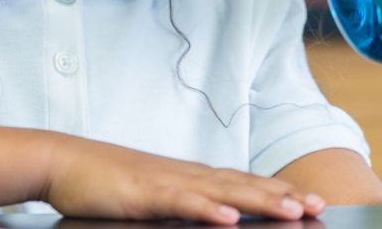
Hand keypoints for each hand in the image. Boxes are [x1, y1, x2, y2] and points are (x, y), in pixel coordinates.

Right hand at [41, 133, 325, 223]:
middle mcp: (187, 175)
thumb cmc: (106, 182)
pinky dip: (208, 209)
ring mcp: (168, 182)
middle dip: (283, 196)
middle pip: (244, 185)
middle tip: (317, 205)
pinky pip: (182, 202)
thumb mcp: (153, 196)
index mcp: (191, 176)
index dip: (278, 191)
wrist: (64, 161)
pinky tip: (230, 218)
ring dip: (259, 200)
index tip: (310, 200)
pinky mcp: (145, 194)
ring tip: (292, 210)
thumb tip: (213, 216)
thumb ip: (182, 204)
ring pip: (223, 191)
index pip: (244, 183)